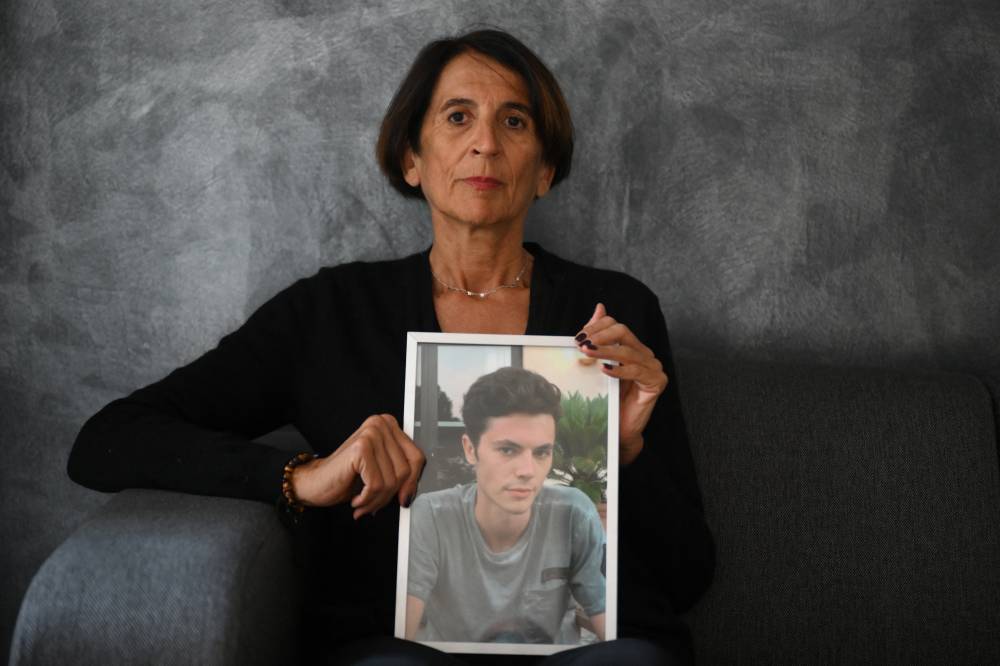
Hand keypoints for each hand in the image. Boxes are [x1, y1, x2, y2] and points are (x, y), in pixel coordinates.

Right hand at [290, 414, 424, 518]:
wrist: (315, 482)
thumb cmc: (346, 477)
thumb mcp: (381, 472)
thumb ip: (402, 474)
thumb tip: (413, 490)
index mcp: (388, 426)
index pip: (417, 458)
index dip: (411, 483)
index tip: (403, 497)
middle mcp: (380, 425)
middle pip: (406, 471)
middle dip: (391, 494)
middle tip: (376, 502)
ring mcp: (371, 434)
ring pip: (392, 481)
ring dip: (378, 500)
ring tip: (364, 501)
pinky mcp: (361, 448)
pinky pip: (377, 485)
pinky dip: (367, 499)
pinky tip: (356, 499)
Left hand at [576, 303, 668, 464]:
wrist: (621, 428)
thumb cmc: (610, 398)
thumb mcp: (599, 364)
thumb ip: (599, 338)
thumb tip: (600, 307)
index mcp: (632, 346)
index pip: (615, 325)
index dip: (595, 328)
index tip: (577, 338)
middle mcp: (644, 353)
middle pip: (622, 331)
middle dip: (599, 336)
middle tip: (581, 344)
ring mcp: (653, 367)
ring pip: (627, 351)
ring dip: (605, 351)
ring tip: (587, 353)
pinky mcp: (657, 382)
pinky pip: (637, 371)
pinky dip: (619, 369)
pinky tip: (604, 370)